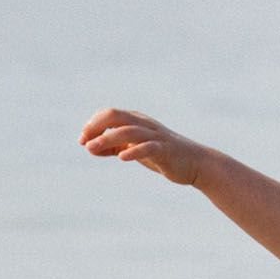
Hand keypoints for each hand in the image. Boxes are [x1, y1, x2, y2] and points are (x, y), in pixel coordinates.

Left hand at [79, 107, 215, 185]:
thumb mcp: (134, 149)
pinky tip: (122, 158)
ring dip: (107, 139)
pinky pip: (148, 147)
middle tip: (84, 142)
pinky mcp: (165, 150)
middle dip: (96, 126)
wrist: (197, 164)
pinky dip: (134, 151)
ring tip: (92, 149)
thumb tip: (89, 147)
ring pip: (128, 131)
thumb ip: (113, 147)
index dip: (92, 125)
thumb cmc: (163, 156)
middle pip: (115, 116)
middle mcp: (144, 124)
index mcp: (136, 120)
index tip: (82, 141)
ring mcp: (156, 136)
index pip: (108, 114)